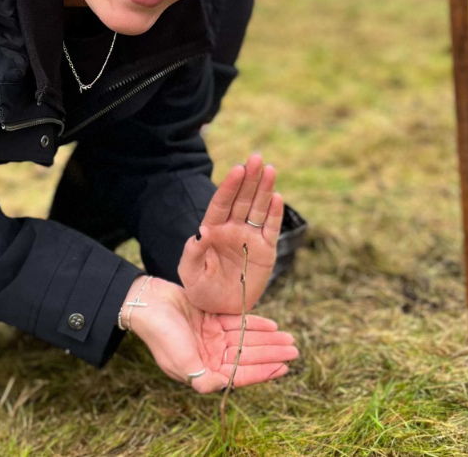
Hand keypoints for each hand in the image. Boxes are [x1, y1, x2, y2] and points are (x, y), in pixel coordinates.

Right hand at [127, 277, 296, 393]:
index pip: (238, 374)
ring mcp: (210, 337)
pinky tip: (272, 325)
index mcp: (202, 370)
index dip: (263, 372)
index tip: (284, 368)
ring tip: (289, 338)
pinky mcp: (210, 319)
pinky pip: (237, 323)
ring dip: (267, 339)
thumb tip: (222, 388)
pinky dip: (254, 324)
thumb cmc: (161, 333)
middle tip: (295, 350)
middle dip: (271, 353)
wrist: (146, 302)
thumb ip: (202, 377)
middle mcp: (209, 355)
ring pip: (245, 340)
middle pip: (246, 356)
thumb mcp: (180, 360)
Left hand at [178, 154, 283, 313]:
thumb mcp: (190, 273)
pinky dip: (274, 214)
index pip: (222, 203)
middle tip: (256, 158)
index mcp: (213, 229)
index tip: (237, 169)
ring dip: (264, 189)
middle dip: (249, 178)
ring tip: (269, 169)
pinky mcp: (266, 250)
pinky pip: (270, 229)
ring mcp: (250, 237)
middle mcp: (232, 228)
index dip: (229, 186)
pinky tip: (277, 197)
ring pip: (258, 208)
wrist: (220, 309)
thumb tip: (202, 231)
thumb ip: (193, 253)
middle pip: (242, 199)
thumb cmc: (201, 289)